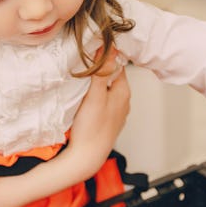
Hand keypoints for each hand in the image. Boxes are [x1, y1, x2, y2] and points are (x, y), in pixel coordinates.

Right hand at [63, 52, 130, 178]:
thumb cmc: (91, 128)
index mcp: (123, 91)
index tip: (90, 51)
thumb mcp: (95, 95)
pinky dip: (95, 96)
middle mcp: (123, 101)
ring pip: (107, 89)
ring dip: (96, 83)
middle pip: (112, 76)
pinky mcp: (107, 121)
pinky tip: (84, 99)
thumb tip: (109, 48)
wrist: (86, 158)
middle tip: (82, 64)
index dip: (104, 56)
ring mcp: (116, 112)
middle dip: (99, 69)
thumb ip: (102, 72)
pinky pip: (102, 102)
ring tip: (81, 80)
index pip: (117, 64)